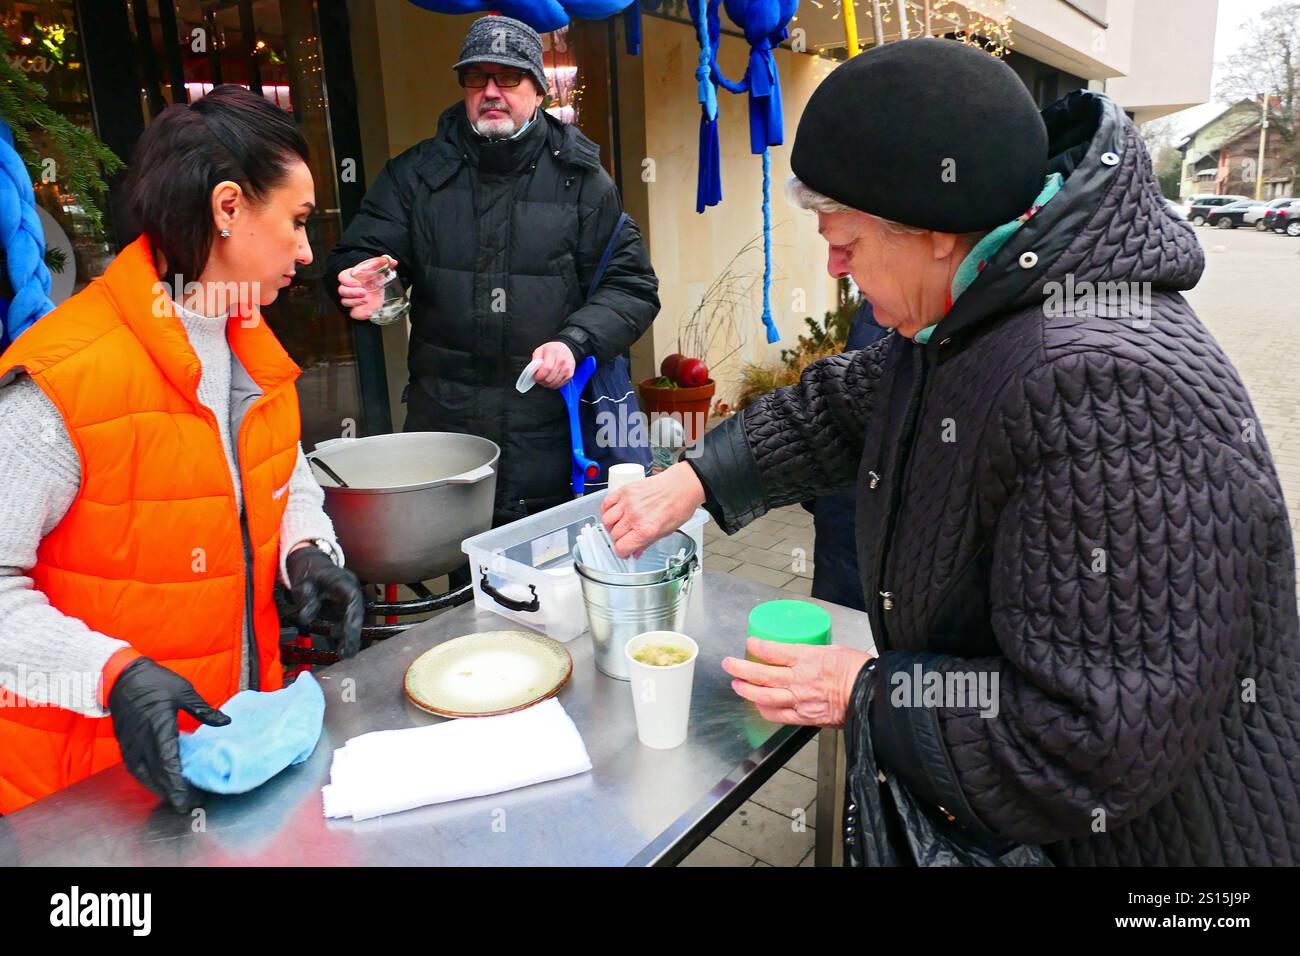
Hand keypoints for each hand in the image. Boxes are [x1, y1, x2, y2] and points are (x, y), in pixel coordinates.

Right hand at [108, 657, 229, 812]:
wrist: (121, 677)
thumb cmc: (155, 682)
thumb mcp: (184, 692)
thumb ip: (204, 710)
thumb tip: (225, 722)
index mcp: (160, 727)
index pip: (169, 763)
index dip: (178, 783)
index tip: (188, 797)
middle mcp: (143, 740)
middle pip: (157, 774)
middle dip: (172, 792)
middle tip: (187, 805)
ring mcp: (131, 744)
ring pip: (144, 774)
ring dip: (158, 788)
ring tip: (174, 798)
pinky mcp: (124, 744)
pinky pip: (134, 768)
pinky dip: (145, 779)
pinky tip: (155, 784)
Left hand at [286, 545, 364, 657]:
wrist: (309, 562)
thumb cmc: (307, 571)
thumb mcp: (302, 583)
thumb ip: (305, 599)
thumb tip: (306, 619)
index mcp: (344, 582)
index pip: (353, 603)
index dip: (352, 622)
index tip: (348, 639)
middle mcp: (353, 590)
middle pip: (360, 614)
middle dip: (355, 635)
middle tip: (347, 654)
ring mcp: (352, 598)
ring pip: (358, 618)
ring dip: (353, 636)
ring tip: (345, 654)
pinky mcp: (347, 605)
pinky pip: (350, 620)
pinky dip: (348, 633)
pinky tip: (342, 647)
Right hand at [337, 255, 395, 320]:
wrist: (378, 289)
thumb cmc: (374, 278)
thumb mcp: (379, 269)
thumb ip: (384, 263)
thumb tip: (392, 260)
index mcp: (351, 276)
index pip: (342, 277)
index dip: (348, 281)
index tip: (358, 283)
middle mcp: (349, 288)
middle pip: (342, 291)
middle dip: (352, 292)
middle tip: (364, 292)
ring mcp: (352, 300)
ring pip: (345, 302)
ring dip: (355, 302)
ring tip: (367, 300)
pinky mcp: (357, 309)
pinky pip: (353, 314)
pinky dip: (360, 315)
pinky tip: (369, 313)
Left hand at [530, 341, 575, 388]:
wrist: (566, 349)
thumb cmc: (552, 350)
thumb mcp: (540, 350)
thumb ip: (535, 359)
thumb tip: (533, 370)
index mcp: (552, 352)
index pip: (546, 368)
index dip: (539, 376)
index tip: (536, 377)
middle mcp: (561, 360)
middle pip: (550, 378)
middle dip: (542, 381)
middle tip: (539, 379)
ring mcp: (567, 368)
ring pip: (554, 383)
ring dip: (547, 384)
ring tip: (544, 379)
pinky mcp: (570, 374)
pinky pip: (560, 385)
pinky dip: (554, 385)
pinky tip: (551, 380)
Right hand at [601, 461, 705, 557]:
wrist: (683, 485)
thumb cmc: (679, 506)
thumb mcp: (667, 531)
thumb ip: (647, 543)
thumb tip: (636, 552)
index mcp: (646, 530)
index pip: (622, 548)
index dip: (622, 552)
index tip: (624, 551)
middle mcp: (635, 517)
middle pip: (614, 535)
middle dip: (619, 540)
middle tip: (625, 538)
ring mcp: (628, 502)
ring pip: (606, 520)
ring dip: (611, 526)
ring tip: (618, 526)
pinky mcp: (625, 490)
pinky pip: (606, 503)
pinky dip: (606, 510)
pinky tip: (614, 513)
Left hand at [722, 638, 873, 726]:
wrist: (872, 696)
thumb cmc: (859, 671)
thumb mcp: (835, 650)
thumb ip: (815, 654)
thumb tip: (806, 655)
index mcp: (807, 658)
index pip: (773, 651)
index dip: (758, 646)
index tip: (750, 643)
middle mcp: (798, 678)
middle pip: (761, 674)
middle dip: (741, 668)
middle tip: (729, 664)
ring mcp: (799, 699)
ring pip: (764, 696)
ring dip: (747, 690)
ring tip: (737, 685)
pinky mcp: (804, 717)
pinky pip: (778, 715)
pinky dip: (765, 710)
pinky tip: (759, 706)